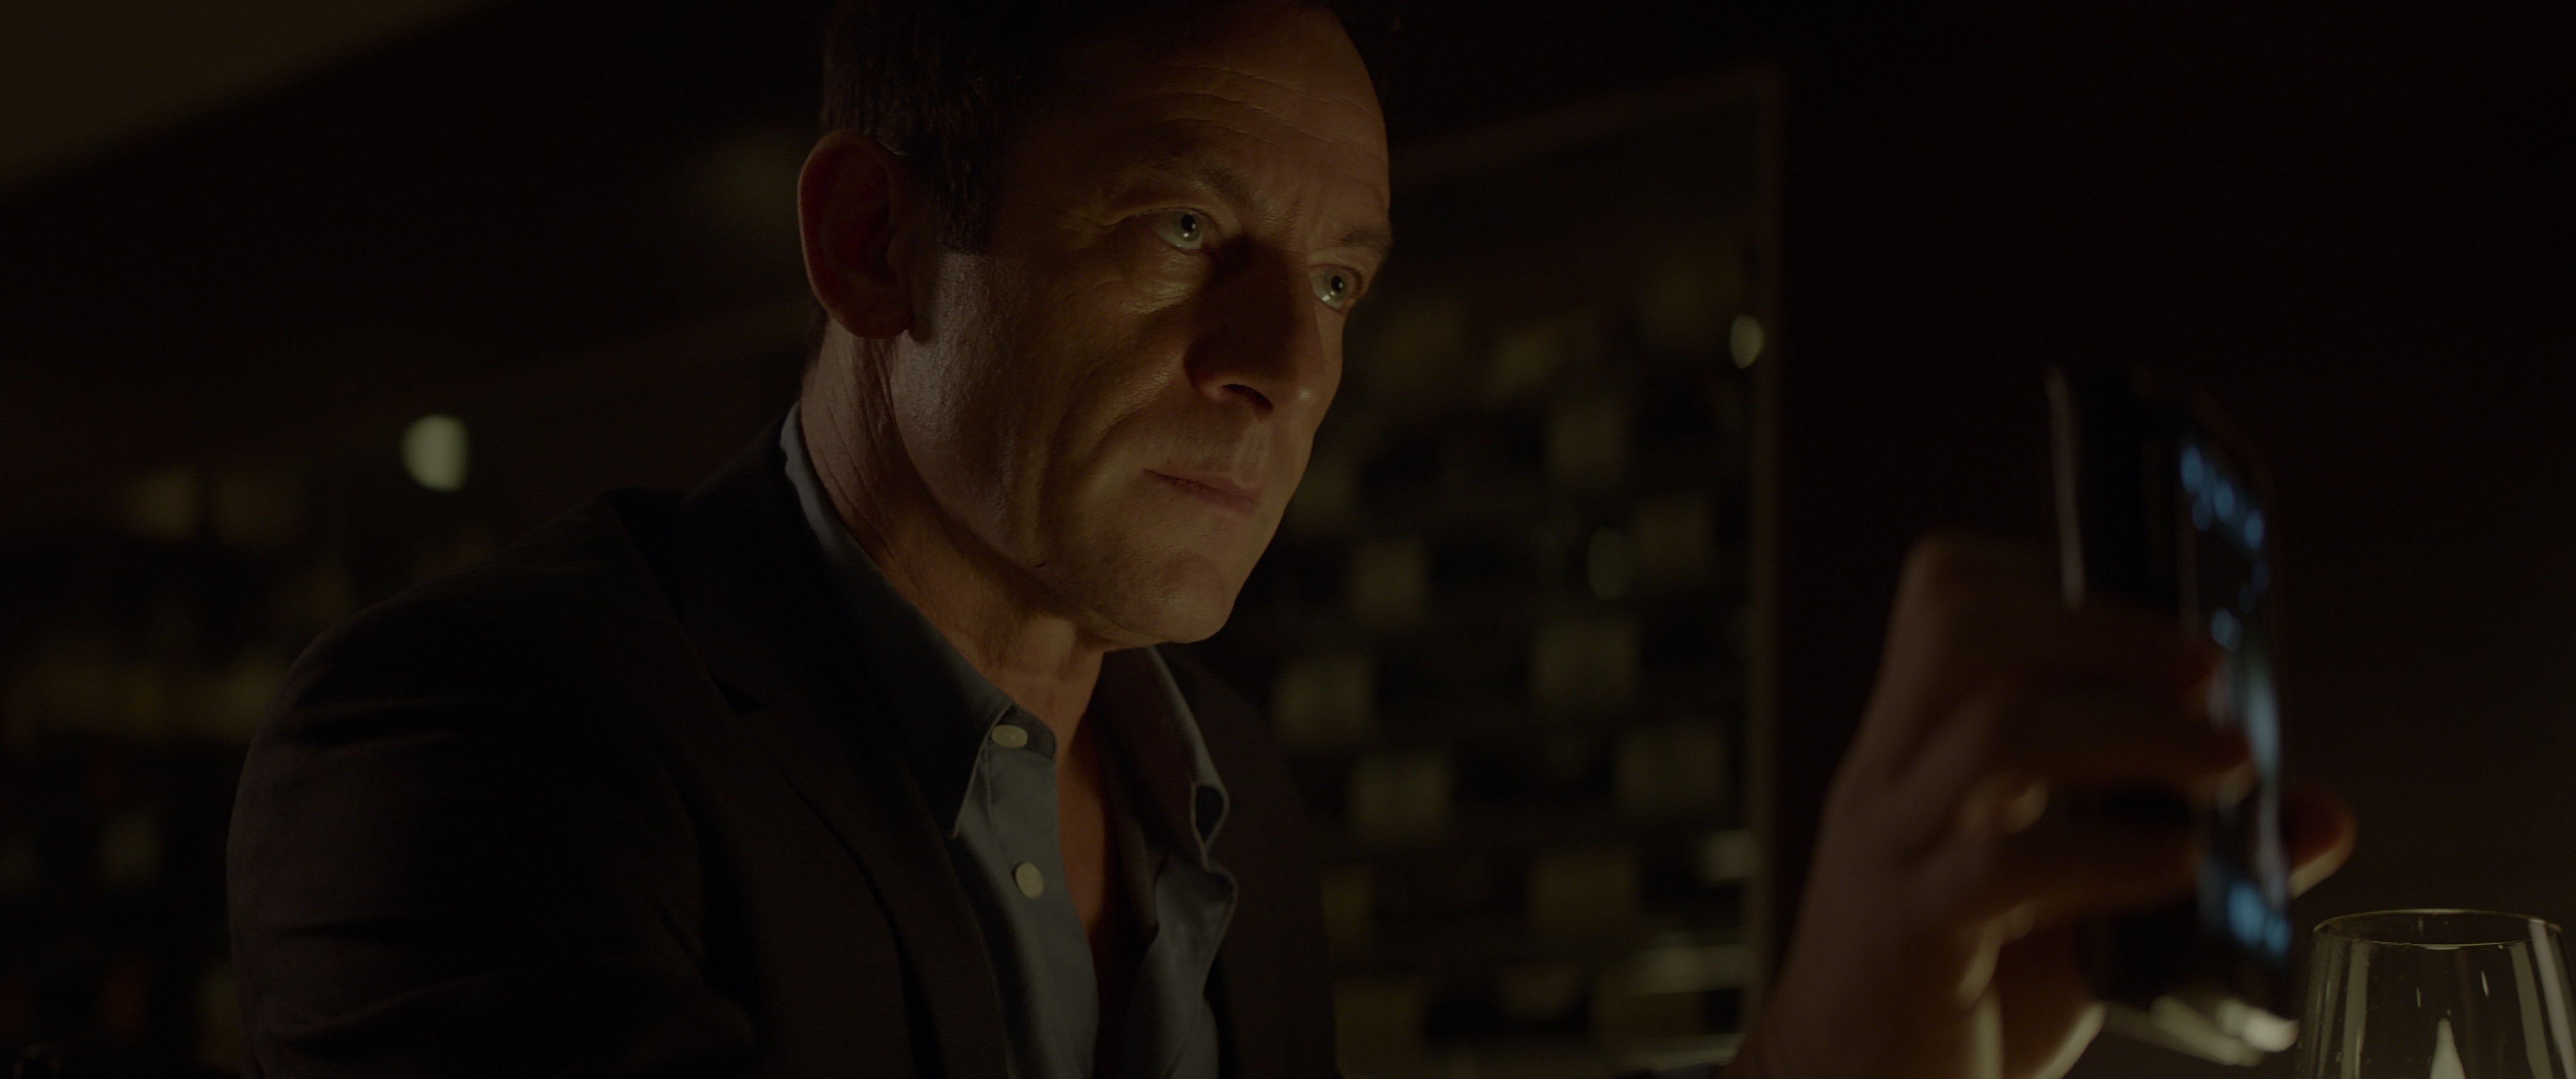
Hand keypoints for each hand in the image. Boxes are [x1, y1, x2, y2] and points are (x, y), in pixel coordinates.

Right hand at [1733, 533, 2355, 1078]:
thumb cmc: (1953, 999)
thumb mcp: (2071, 910)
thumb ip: (2174, 849)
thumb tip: (2315, 814)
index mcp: (1916, 750)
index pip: (1947, 596)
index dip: (2056, 585)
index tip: (2163, 636)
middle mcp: (1890, 781)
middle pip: (1959, 628)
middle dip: (2101, 629)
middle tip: (2207, 675)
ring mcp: (1890, 853)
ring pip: (1989, 728)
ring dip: (2130, 727)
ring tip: (2222, 763)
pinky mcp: (1909, 937)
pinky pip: (1999, 866)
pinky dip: (2108, 854)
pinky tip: (2176, 868)